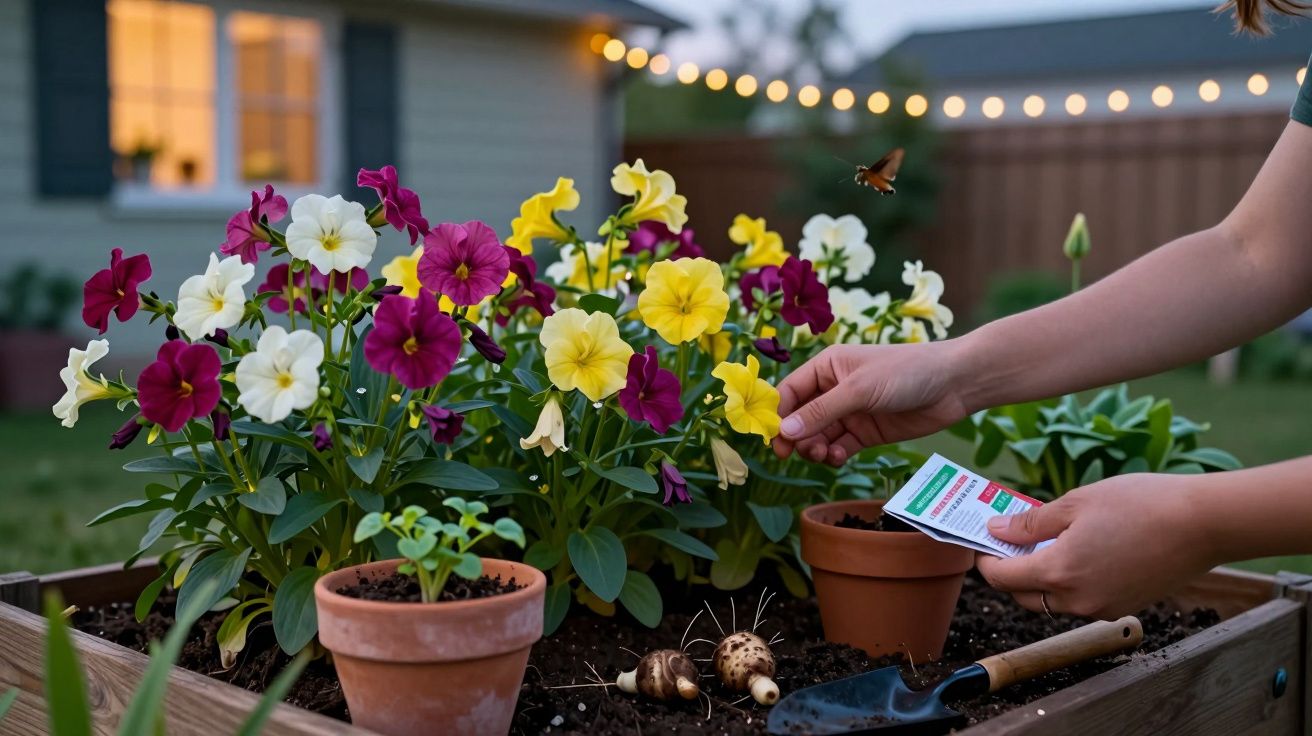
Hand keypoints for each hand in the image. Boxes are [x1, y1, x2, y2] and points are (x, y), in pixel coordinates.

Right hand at [771, 341, 970, 464]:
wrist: (953, 384)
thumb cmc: (906, 372)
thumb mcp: (860, 389)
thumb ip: (822, 411)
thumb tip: (784, 431)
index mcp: (827, 367)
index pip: (790, 391)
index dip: (778, 414)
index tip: (772, 438)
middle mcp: (835, 389)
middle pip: (801, 417)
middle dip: (796, 436)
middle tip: (793, 455)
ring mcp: (851, 412)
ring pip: (819, 435)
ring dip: (814, 447)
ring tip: (823, 454)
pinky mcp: (867, 432)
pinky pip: (840, 446)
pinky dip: (835, 454)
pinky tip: (840, 456)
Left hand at [975, 474, 1219, 618]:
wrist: (1202, 524)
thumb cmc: (1140, 504)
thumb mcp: (1076, 502)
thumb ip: (1030, 523)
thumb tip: (995, 531)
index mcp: (1058, 572)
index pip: (1001, 579)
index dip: (986, 561)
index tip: (983, 543)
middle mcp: (1077, 600)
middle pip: (1024, 596)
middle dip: (1011, 572)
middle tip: (1013, 540)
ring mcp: (1102, 609)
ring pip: (1054, 601)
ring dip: (1042, 578)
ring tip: (1049, 541)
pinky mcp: (1124, 607)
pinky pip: (1083, 601)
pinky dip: (1072, 582)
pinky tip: (1081, 551)